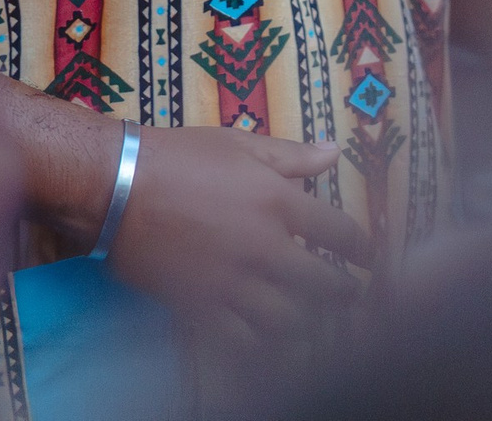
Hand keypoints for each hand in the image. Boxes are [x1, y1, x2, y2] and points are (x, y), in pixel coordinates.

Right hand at [108, 126, 371, 347]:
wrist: (120, 188)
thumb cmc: (181, 157)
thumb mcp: (240, 144)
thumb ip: (292, 155)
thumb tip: (334, 152)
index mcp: (278, 200)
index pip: (340, 232)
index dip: (363, 250)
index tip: (371, 258)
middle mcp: (265, 247)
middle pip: (323, 286)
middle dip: (344, 294)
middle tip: (351, 296)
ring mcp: (235, 284)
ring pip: (290, 322)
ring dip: (307, 322)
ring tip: (313, 319)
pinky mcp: (204, 310)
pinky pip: (246, 343)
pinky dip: (263, 346)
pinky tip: (270, 340)